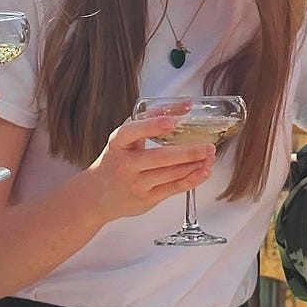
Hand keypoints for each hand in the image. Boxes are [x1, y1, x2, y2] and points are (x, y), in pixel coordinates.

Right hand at [86, 109, 217, 222]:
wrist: (96, 195)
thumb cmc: (116, 160)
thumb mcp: (124, 139)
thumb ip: (150, 121)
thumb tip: (185, 107)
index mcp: (118, 144)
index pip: (132, 132)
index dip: (152, 126)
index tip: (171, 121)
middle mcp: (125, 164)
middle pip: (160, 158)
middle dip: (188, 152)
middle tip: (208, 146)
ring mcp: (136, 184)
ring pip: (171, 174)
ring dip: (195, 165)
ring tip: (210, 156)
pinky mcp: (147, 199)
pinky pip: (174, 188)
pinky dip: (192, 179)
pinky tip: (204, 171)